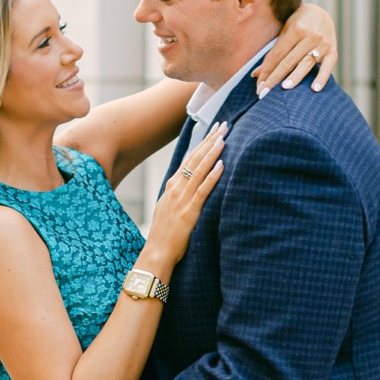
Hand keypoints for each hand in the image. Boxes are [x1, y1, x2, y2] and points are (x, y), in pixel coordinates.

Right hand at [142, 123, 224, 270]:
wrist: (156, 254)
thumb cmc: (164, 235)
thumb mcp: (168, 209)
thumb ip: (178, 196)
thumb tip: (189, 187)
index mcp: (171, 187)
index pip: (188, 160)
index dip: (201, 143)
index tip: (213, 130)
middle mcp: (175, 189)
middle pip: (195, 159)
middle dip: (210, 141)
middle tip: (223, 125)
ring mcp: (181, 200)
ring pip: (199, 170)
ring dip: (212, 152)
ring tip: (224, 138)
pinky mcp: (189, 212)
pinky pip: (203, 190)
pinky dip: (212, 176)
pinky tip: (221, 165)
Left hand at [254, 2, 336, 95]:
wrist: (322, 13)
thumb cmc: (298, 24)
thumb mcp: (284, 32)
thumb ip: (273, 52)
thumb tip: (255, 74)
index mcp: (296, 28)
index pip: (277, 54)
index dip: (267, 71)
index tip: (259, 86)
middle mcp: (310, 35)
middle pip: (289, 60)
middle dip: (275, 78)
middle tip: (264, 94)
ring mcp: (323, 44)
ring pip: (306, 64)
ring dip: (295, 77)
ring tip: (284, 88)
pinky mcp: (333, 51)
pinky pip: (327, 67)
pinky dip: (322, 78)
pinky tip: (315, 89)